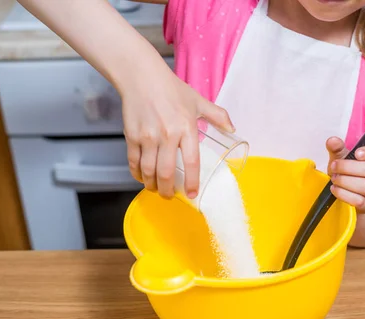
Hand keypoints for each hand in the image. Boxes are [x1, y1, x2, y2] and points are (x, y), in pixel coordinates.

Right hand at [121, 64, 233, 198]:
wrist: (141, 76)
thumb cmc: (171, 88)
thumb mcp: (198, 100)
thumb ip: (217, 115)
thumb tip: (232, 128)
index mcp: (187, 128)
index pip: (191, 162)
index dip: (191, 182)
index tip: (191, 194)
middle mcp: (167, 135)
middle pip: (166, 173)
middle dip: (167, 190)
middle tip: (169, 195)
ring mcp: (148, 136)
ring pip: (148, 171)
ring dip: (151, 185)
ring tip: (155, 188)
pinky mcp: (132, 135)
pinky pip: (133, 161)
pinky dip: (137, 174)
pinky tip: (142, 177)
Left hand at [326, 137, 364, 213]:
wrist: (347, 194)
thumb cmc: (346, 173)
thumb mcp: (340, 158)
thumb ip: (337, 148)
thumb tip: (332, 140)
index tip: (356, 153)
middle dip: (349, 167)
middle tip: (334, 166)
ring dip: (346, 181)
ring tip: (334, 178)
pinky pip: (360, 201)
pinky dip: (344, 194)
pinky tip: (334, 189)